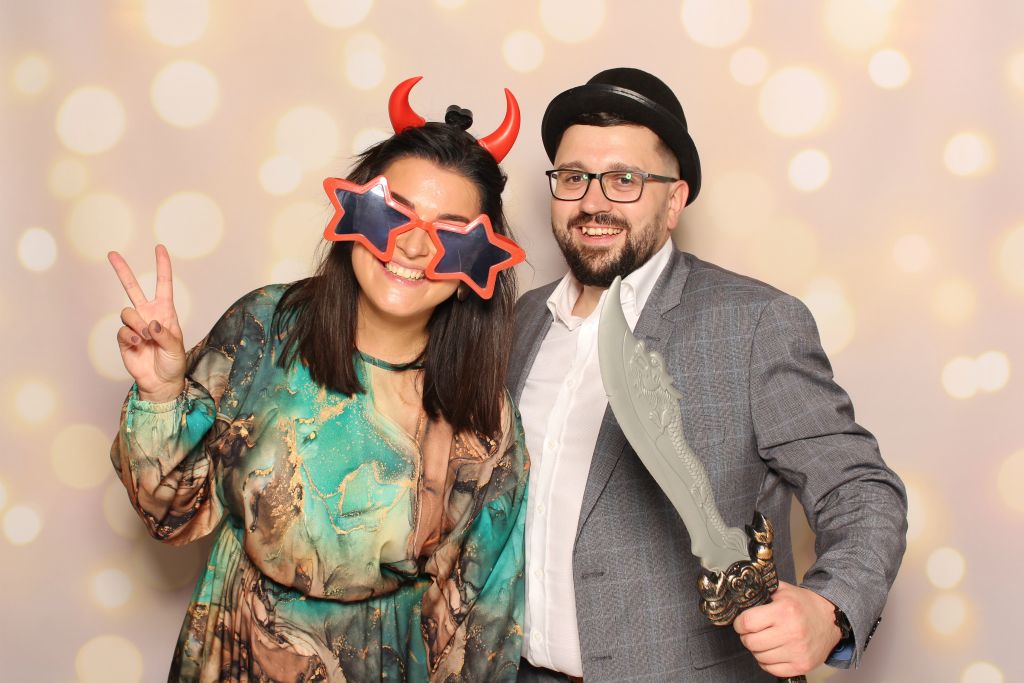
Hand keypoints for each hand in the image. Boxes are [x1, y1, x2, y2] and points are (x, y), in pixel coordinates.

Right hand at [108, 244, 186, 401]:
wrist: (160, 382)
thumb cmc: (173, 363)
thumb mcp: (176, 349)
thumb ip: (165, 335)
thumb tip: (152, 324)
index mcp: (165, 311)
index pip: (163, 284)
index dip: (162, 266)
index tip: (159, 248)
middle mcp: (148, 314)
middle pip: (132, 287)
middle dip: (122, 270)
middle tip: (111, 253)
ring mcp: (134, 325)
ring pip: (127, 313)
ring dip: (137, 326)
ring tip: (147, 339)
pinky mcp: (124, 338)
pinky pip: (122, 331)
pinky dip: (131, 338)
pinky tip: (139, 346)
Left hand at [733, 581, 840, 677]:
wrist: (831, 619)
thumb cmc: (804, 605)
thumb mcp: (783, 590)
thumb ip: (761, 592)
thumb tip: (740, 598)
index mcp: (784, 611)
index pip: (747, 622)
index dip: (739, 623)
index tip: (741, 623)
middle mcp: (791, 632)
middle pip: (751, 642)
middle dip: (746, 636)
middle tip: (752, 632)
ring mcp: (797, 651)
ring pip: (760, 657)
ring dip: (757, 650)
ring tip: (765, 640)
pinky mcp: (802, 665)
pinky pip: (772, 670)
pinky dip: (768, 662)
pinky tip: (773, 651)